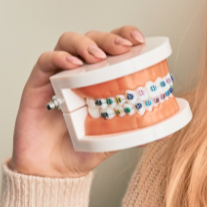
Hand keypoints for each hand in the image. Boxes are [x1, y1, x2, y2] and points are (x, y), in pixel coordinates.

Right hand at [9, 26, 145, 177]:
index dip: (125, 35)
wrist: (53, 172)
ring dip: (85, 43)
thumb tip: (169, 128)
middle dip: (109, 38)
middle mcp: (80, 70)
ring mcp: (58, 74)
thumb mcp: (117, 138)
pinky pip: (45, 61)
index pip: (113, 44)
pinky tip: (72, 66)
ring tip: (97, 57)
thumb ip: (140, 130)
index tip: (138, 40)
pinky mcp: (36, 83)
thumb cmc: (82, 150)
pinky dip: (59, 58)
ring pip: (68, 41)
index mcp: (101, 76)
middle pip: (94, 38)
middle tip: (122, 48)